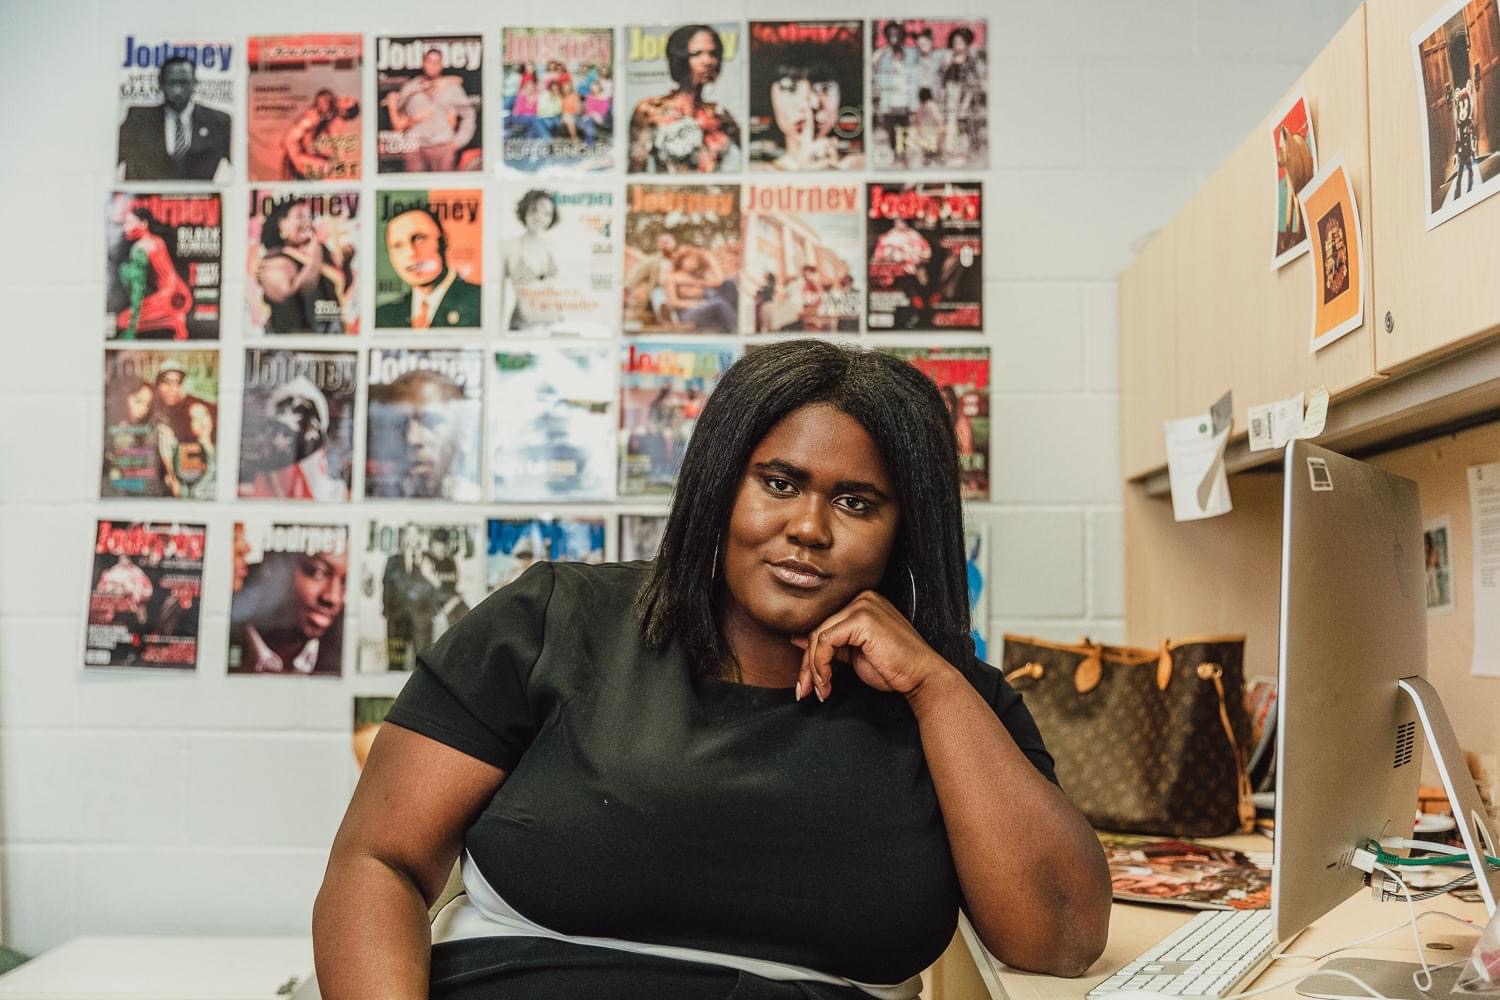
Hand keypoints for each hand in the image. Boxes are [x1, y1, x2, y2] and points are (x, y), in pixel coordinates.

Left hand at [791, 590, 949, 702]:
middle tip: (806, 690)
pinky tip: (827, 682)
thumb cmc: (894, 668)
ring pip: (818, 636)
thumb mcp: (854, 654)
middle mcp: (862, 598)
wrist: (921, 677)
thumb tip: (798, 640)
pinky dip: (820, 664)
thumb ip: (830, 646)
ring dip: (813, 668)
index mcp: (862, 603)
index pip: (824, 626)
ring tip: (820, 690)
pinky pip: (826, 641)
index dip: (810, 656)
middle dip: (808, 665)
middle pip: (818, 630)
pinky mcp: (862, 618)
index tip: (806, 681)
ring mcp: (863, 605)